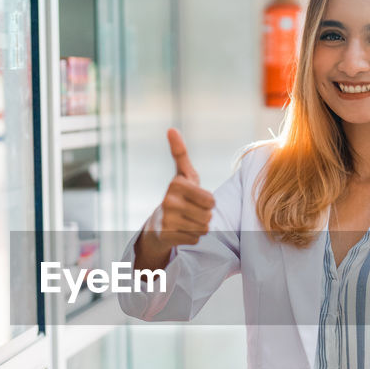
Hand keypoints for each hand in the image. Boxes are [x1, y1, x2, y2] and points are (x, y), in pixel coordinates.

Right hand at [135, 129, 214, 268]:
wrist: (158, 224)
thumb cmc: (178, 195)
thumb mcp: (183, 174)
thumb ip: (180, 153)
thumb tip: (171, 129)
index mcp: (176, 184)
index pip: (211, 201)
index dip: (208, 202)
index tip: (195, 199)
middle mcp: (169, 201)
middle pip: (208, 216)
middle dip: (204, 216)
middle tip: (190, 212)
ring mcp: (167, 219)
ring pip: (203, 228)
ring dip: (199, 227)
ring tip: (186, 221)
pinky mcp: (167, 236)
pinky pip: (195, 239)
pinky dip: (192, 237)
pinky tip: (181, 231)